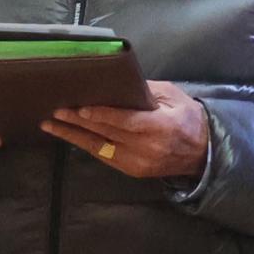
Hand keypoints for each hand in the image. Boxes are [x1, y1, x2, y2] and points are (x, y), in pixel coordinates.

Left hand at [42, 82, 209, 182]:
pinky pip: (103, 156)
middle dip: (78, 122)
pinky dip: (85, 144)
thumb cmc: (188, 118)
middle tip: (56, 111)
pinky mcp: (131, 171)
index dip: (102, 116)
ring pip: (99, 148)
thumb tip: (117, 82)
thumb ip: (146, 90)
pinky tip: (69, 134)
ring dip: (72, 136)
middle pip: (106, 134)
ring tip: (50, 125)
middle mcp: (147, 147)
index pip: (126, 121)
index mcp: (160, 126)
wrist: (203, 153)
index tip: (80, 109)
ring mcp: (137, 162)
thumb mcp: (174, 97)